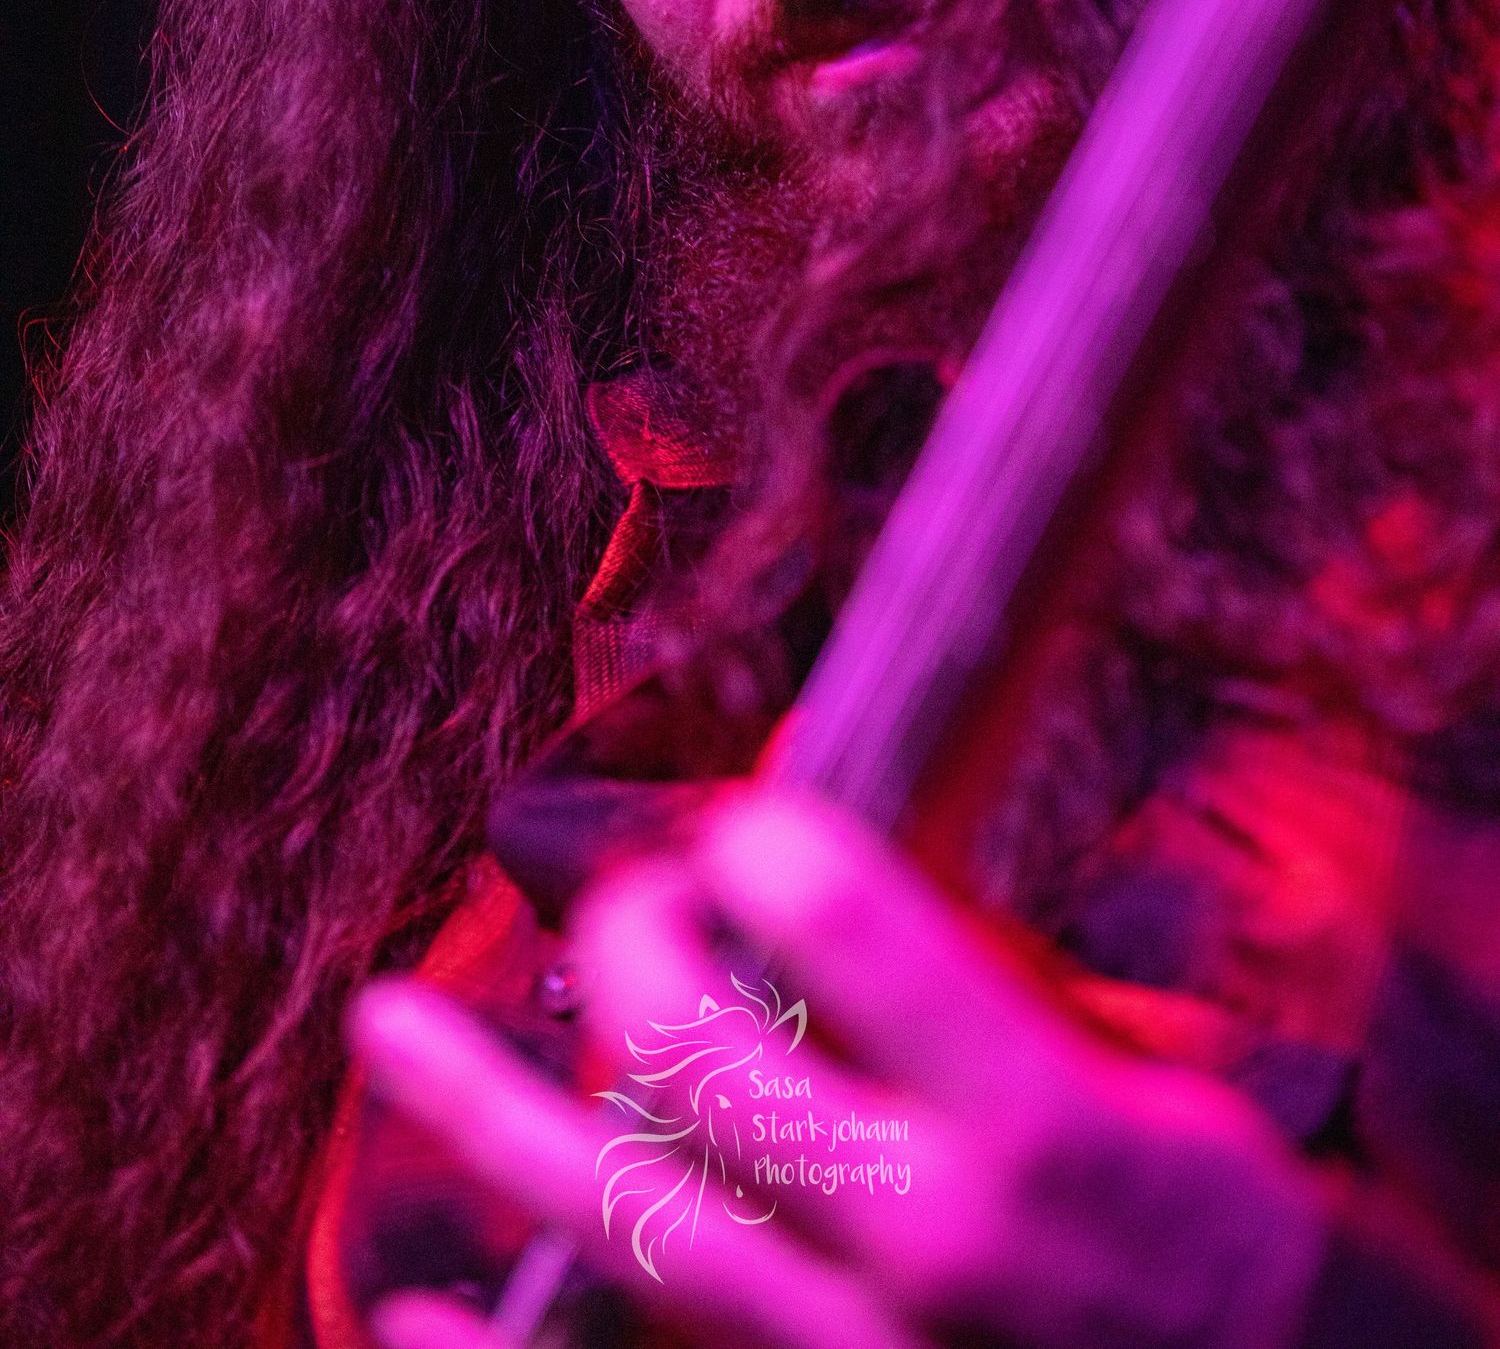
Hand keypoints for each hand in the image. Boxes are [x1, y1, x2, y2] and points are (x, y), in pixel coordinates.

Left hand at [352, 789, 1323, 1348]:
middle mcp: (927, 1239)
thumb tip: (805, 841)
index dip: (765, 842)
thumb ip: (969, 966)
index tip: (748, 824)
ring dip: (487, 1112)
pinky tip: (403, 1310)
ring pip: (627, 1219)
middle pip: (704, 1066)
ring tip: (386, 1024)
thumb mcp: (1130, 1059)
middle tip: (644, 905)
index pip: (844, 929)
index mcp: (1029, 1116)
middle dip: (642, 944)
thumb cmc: (1204, 1221)